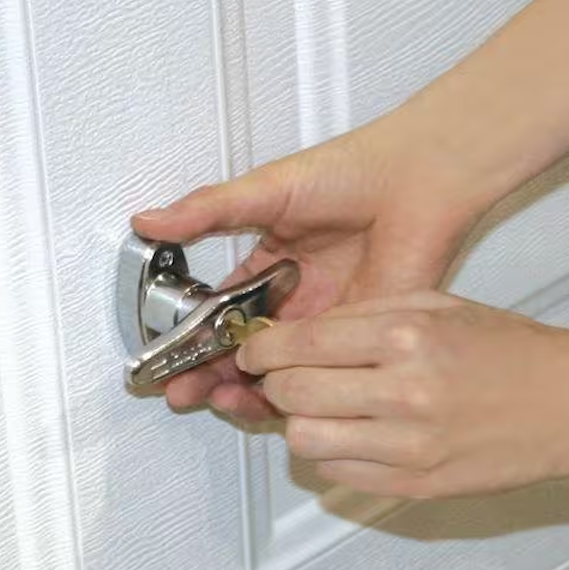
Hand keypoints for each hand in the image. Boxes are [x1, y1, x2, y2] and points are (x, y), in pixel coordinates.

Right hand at [132, 105, 488, 421]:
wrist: (420, 181)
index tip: (166, 360)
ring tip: (215, 398)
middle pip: (242, 351)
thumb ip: (206, 212)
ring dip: (244, 390)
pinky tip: (267, 397)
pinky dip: (294, 392)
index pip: (219, 315)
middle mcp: (295, 299)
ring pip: (278, 371)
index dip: (192, 340)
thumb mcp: (265, 191)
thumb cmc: (354, 172)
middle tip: (181, 391)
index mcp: (268, 266)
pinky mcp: (358, 338)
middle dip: (207, 376)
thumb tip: (148, 221)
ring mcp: (327, 322)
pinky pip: (321, 375)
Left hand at [238, 291, 568, 498]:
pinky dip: (330, 454)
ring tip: (319, 406)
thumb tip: (297, 333)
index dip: (260, 348)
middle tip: (280, 376)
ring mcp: (409, 445)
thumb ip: (362, 315)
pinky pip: (338, 474)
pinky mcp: (415, 484)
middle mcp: (404, 391)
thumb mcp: (434, 303)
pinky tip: (351, 433)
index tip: (253, 350)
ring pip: (305, 441)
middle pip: (292, 394)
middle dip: (273, 383)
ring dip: (298, 422)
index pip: (300, 345)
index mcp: (406, 336)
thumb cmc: (507, 349)